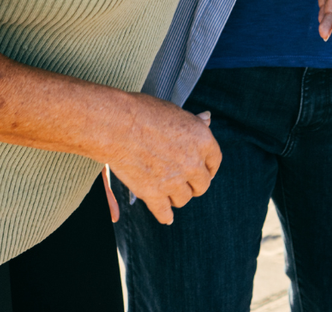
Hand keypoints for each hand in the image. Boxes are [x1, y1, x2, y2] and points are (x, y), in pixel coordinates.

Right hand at [101, 95, 218, 224]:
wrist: (117, 125)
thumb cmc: (143, 112)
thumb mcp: (175, 112)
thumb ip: (193, 122)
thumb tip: (207, 118)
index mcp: (203, 140)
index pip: (214, 161)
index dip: (208, 167)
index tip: (203, 170)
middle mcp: (193, 163)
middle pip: (202, 184)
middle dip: (194, 184)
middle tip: (186, 183)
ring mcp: (174, 181)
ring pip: (184, 199)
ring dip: (178, 197)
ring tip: (170, 193)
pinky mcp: (154, 194)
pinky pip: (165, 212)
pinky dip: (165, 216)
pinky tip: (167, 217)